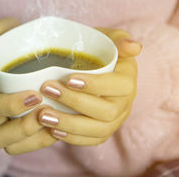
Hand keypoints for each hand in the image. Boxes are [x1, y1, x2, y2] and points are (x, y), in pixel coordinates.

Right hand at [0, 18, 57, 154]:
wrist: (36, 52)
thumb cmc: (16, 42)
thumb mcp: (2, 31)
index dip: (10, 106)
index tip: (35, 96)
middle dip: (23, 128)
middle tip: (46, 111)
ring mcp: (6, 125)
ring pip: (12, 146)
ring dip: (34, 139)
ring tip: (57, 123)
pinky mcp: (24, 132)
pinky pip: (29, 147)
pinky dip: (45, 141)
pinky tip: (62, 127)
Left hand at [38, 28, 140, 145]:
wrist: (89, 64)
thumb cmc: (96, 49)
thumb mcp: (107, 37)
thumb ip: (119, 39)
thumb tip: (135, 47)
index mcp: (128, 79)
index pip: (118, 86)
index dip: (95, 85)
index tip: (68, 79)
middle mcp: (125, 103)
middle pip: (106, 111)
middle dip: (75, 102)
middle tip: (47, 90)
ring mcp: (115, 120)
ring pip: (99, 130)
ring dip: (70, 124)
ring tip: (44, 116)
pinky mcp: (103, 131)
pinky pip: (92, 141)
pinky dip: (73, 138)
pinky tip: (52, 131)